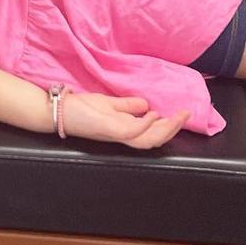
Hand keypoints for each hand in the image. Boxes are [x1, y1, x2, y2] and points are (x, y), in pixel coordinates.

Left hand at [61, 93, 190, 149]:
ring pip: (147, 140)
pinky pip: (130, 131)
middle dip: (173, 128)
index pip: (152, 133)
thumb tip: (148, 105)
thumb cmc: (81, 108)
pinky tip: (154, 113)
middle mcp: (122, 135)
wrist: (58, 110)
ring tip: (177, 116)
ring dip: (165, 129)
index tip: (182, 114)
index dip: (170, 126)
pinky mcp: (106, 128)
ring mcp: (115, 133)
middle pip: (154, 139)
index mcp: (124, 129)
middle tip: (186, 114)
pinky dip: (144, 124)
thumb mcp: (109, 104)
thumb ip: (127, 106)